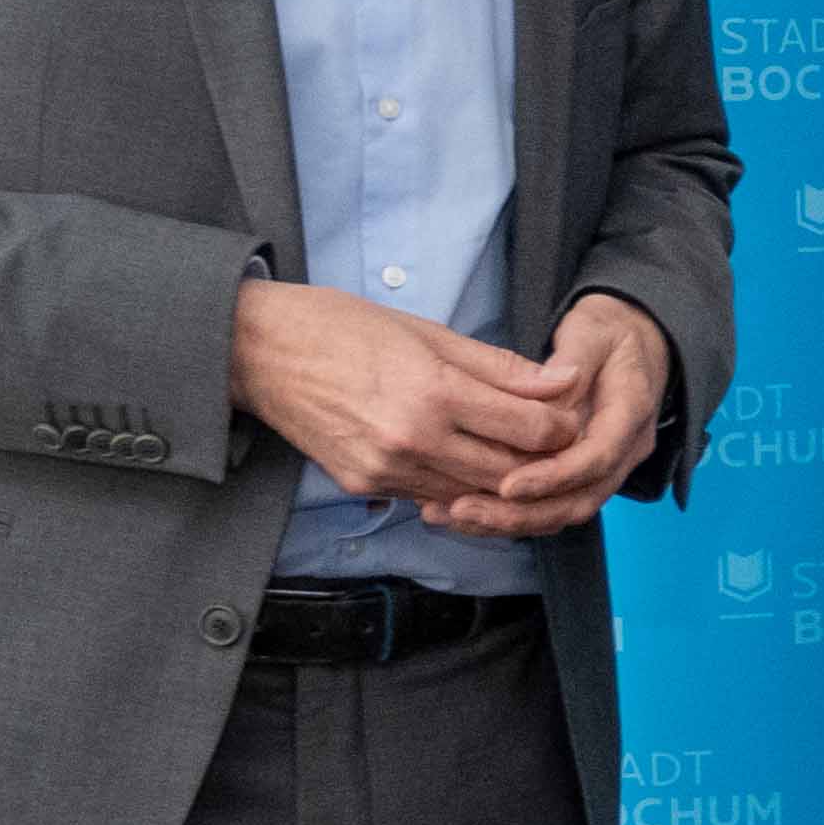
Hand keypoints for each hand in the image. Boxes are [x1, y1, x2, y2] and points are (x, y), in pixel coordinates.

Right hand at [232, 278, 576, 511]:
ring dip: (501, 481)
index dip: (561, 427)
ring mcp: (386, 469)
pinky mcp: (363, 485)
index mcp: (434, 393)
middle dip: (541, 462)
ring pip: (473, 495)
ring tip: (514, 454)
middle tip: (554, 443)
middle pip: (509, 473)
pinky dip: (456, 486)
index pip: (530, 431)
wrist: (256, 351)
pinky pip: (430, 497)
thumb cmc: (340, 327)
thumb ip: (499, 366)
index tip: (567, 416)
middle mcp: (412, 440)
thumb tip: (562, 382)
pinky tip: (463, 463)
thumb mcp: (427, 332)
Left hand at [419, 293, 675, 540]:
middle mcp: (625, 451)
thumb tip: (547, 389)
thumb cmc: (607, 334)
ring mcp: (605, 468)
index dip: (554, 476)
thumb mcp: (591, 331)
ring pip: (563, 512)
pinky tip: (462, 512)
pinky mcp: (582, 476)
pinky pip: (550, 507)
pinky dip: (508, 516)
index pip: (598, 458)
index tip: (508, 486)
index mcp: (631, 414)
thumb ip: (570, 360)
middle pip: (580, 500)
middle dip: (522, 513)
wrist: (631, 345)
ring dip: (509, 521)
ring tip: (453, 515)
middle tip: (465, 511)